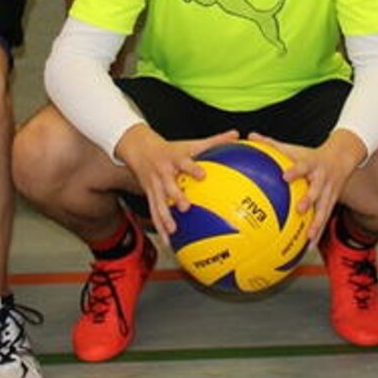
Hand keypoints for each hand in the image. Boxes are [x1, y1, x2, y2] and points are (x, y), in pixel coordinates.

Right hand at [115, 125, 238, 236]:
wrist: (140, 148)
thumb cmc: (172, 148)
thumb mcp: (191, 143)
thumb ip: (215, 141)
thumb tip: (237, 135)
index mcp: (175, 159)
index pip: (184, 162)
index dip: (192, 168)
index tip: (202, 175)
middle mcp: (163, 172)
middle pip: (169, 185)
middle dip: (175, 196)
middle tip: (185, 207)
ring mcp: (155, 185)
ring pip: (158, 202)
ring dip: (164, 217)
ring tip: (173, 230)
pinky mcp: (149, 196)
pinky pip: (154, 213)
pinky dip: (160, 227)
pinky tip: (168, 242)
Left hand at [250, 129, 366, 245]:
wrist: (342, 157)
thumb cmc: (311, 155)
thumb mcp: (294, 148)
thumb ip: (272, 144)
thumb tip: (250, 136)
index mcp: (312, 163)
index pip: (303, 166)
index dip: (295, 171)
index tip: (285, 176)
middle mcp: (322, 178)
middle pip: (317, 190)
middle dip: (310, 200)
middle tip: (300, 209)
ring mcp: (329, 192)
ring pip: (324, 209)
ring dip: (317, 223)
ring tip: (308, 238)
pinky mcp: (332, 203)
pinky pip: (325, 220)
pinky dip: (317, 234)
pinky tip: (307, 249)